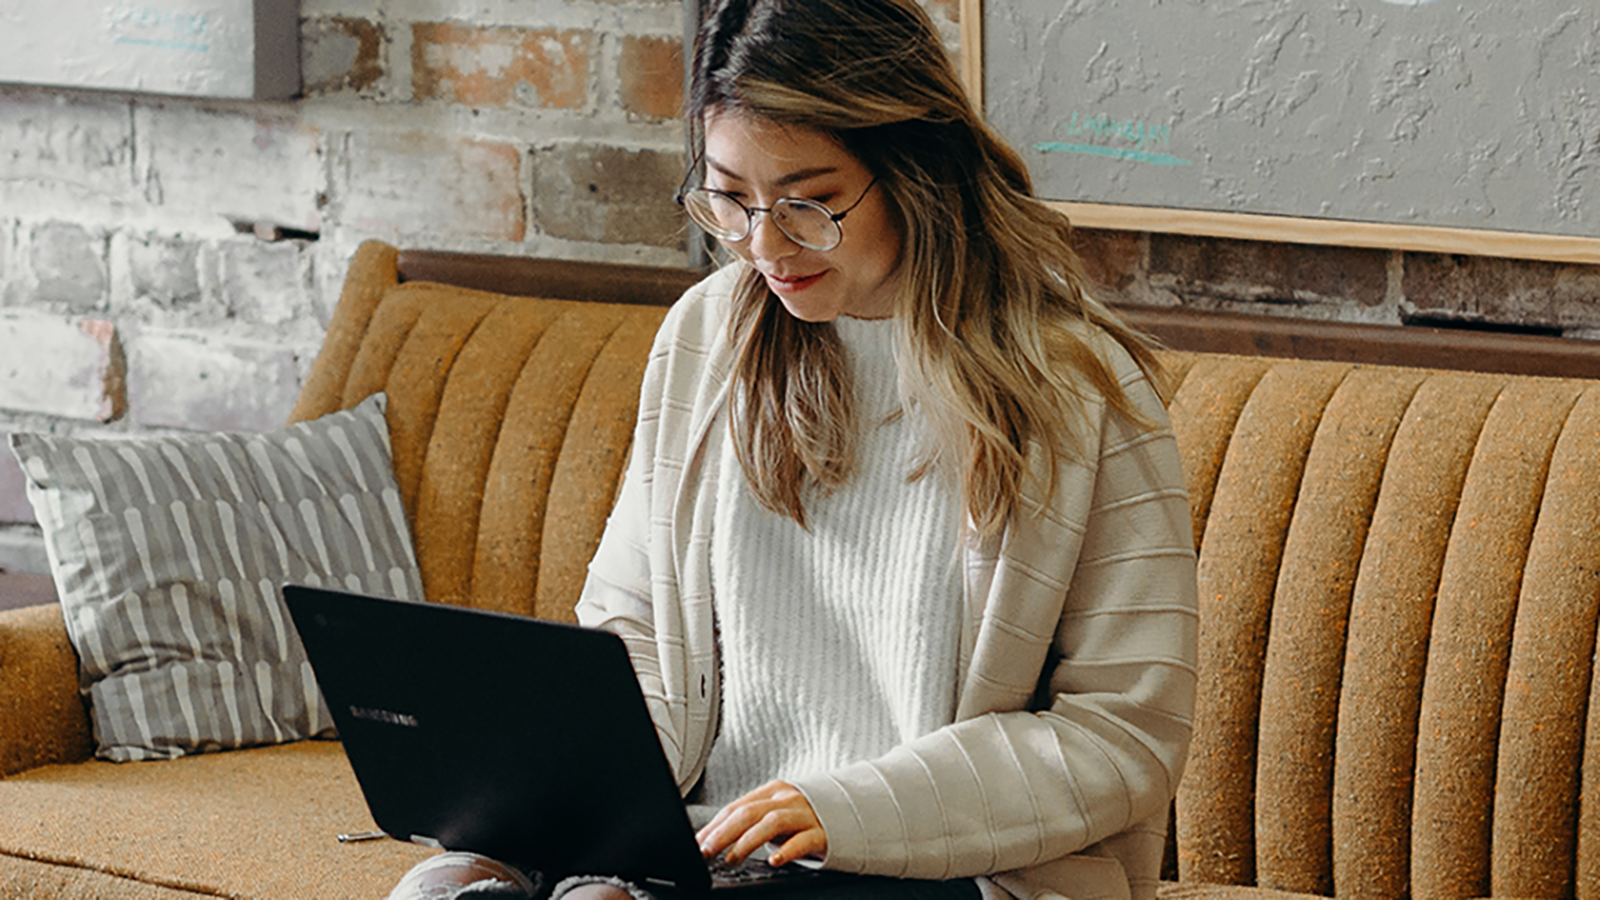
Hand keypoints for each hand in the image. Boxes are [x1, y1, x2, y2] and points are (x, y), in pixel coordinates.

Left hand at [695, 780, 826, 867]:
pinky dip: (787, 850)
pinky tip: (773, 860)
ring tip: (731, 858)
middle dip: (723, 833)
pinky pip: (803, 840)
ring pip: (772, 822)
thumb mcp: (778, 816)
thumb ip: (754, 823)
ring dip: (747, 841)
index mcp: (773, 792)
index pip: (736, 807)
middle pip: (749, 812)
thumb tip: (715, 840)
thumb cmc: (807, 820)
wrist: (854, 815)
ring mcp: (807, 814)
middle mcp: (788, 799)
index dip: (714, 825)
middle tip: (706, 851)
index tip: (697, 843)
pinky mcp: (824, 832)